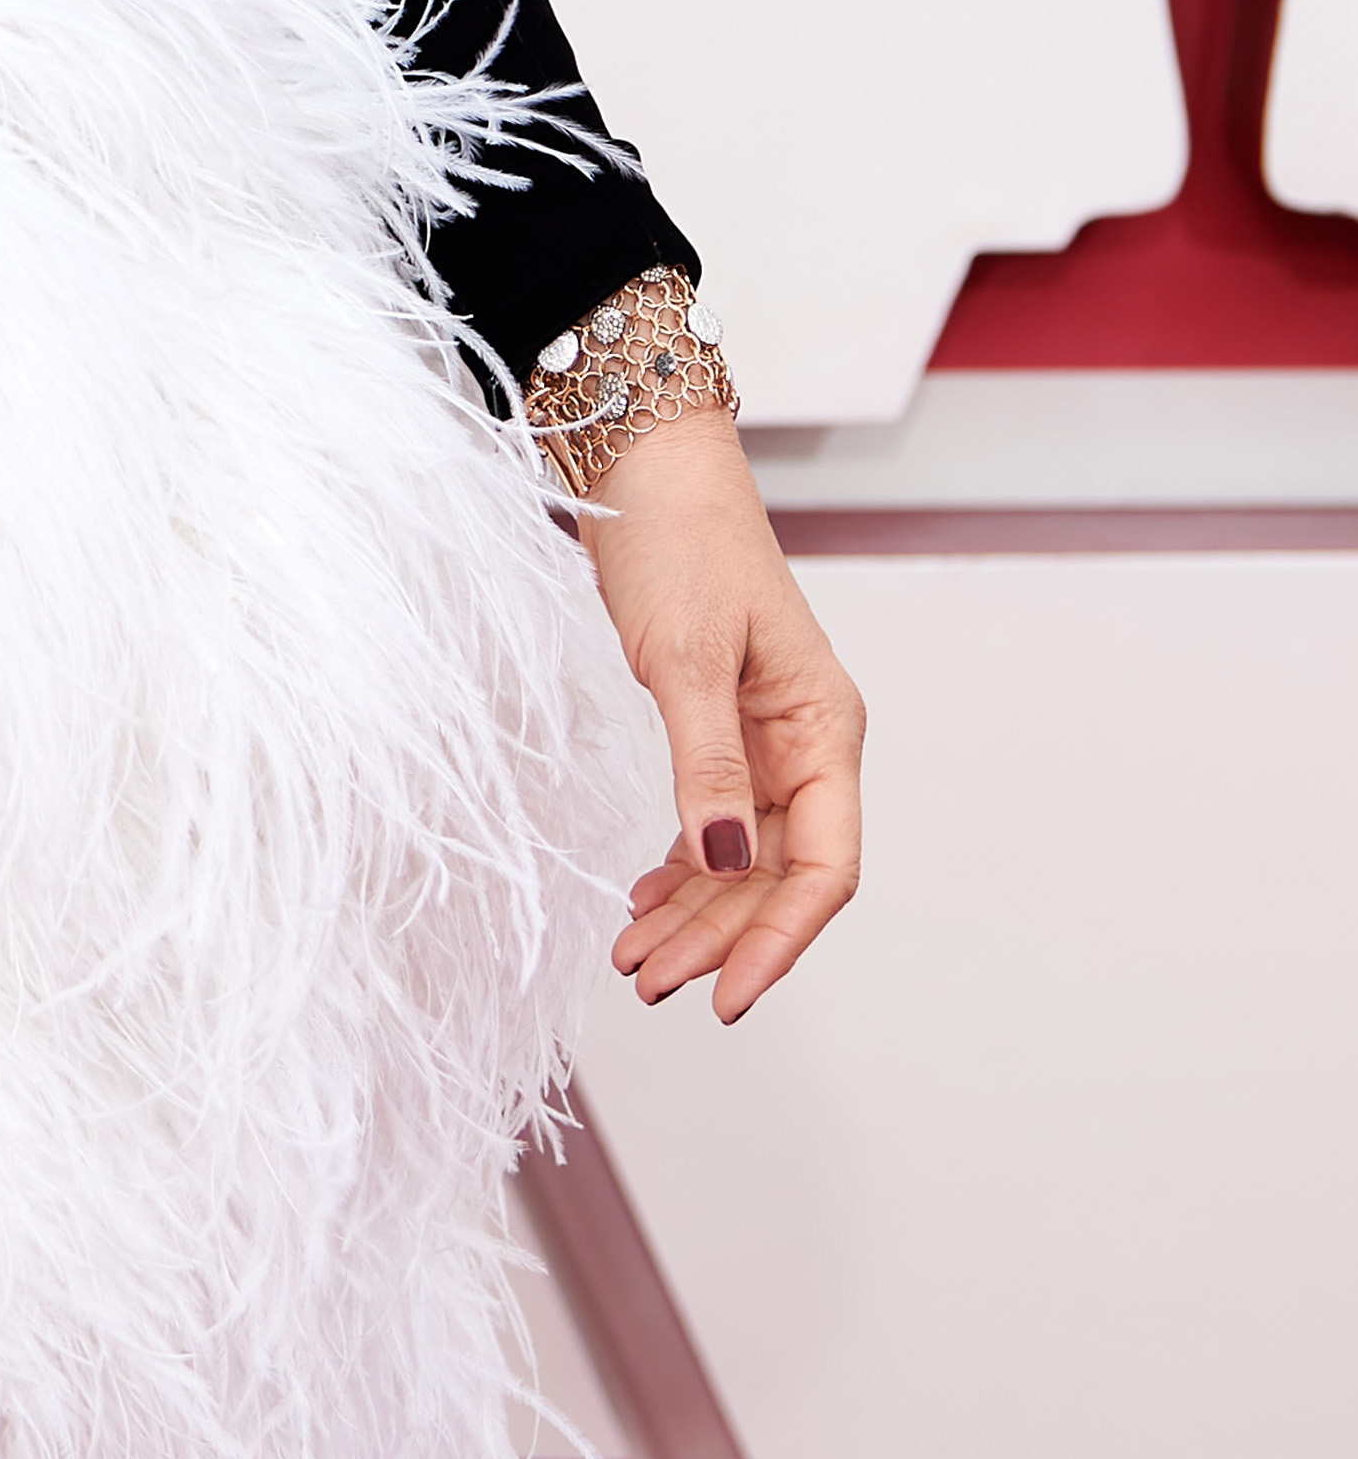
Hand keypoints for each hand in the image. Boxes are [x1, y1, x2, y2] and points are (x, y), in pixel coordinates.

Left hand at [582, 407, 862, 1021]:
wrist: (644, 465)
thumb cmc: (680, 540)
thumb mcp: (689, 657)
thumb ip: (705, 764)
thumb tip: (722, 863)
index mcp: (824, 728)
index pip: (823, 867)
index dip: (780, 939)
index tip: (727, 994)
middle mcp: (804, 743)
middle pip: (776, 876)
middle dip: (720, 937)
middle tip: (650, 981)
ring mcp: (761, 738)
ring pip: (738, 859)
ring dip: (693, 913)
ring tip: (633, 959)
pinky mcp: (716, 726)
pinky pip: (710, 822)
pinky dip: (681, 868)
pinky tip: (643, 901)